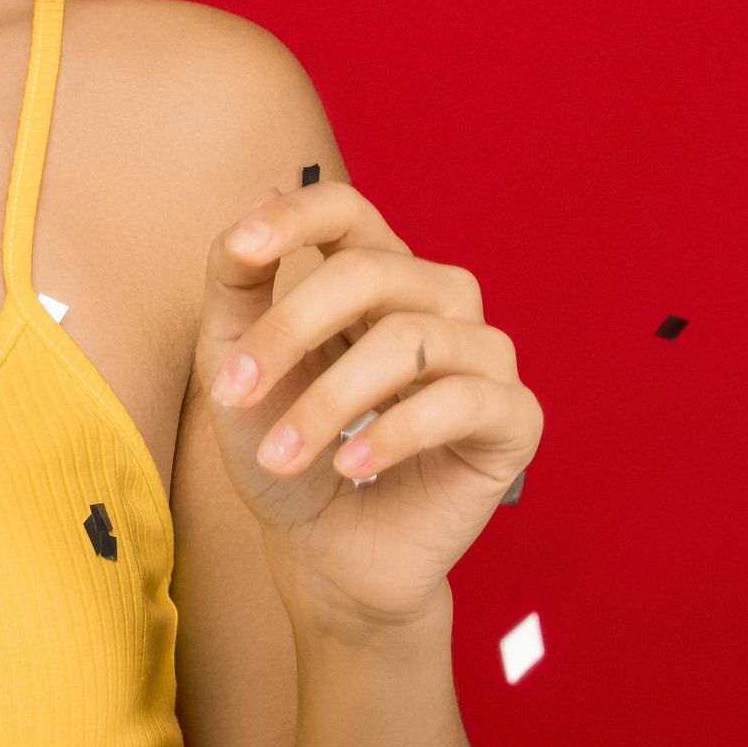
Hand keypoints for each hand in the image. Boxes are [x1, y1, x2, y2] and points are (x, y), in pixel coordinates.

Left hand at [196, 175, 542, 630]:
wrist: (324, 552)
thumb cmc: (284, 448)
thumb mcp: (235, 364)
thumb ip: (238, 281)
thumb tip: (261, 194)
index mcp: (375, 272)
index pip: (346, 209)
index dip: (295, 219)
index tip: (242, 249)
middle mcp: (437, 297)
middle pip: (367, 273)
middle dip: (289, 332)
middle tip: (232, 395)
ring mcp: (483, 353)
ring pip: (410, 339)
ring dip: (330, 401)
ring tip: (281, 456)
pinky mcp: (515, 416)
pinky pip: (460, 401)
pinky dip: (394, 432)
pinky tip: (350, 465)